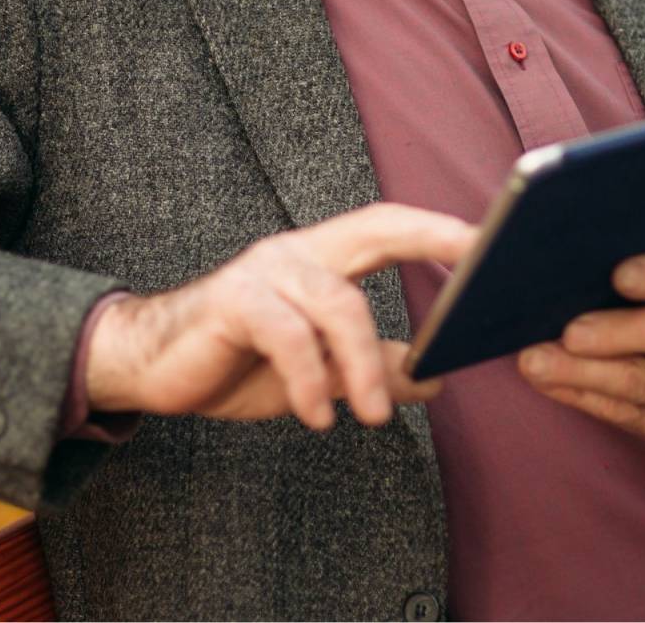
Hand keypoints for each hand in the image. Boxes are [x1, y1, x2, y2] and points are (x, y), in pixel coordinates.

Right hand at [85, 203, 475, 430]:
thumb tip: (436, 378)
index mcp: (322, 257)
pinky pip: (285, 335)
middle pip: (374, 229)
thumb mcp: (320, 372)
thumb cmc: (237, 360)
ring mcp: (262, 272)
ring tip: (374, 417)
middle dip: (431, 241)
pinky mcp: (230, 304)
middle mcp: (296, 251)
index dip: (440, 231)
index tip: (495, 243)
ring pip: (337, 302)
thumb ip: (374, 368)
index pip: (390, 228)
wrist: (149, 367)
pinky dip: (309, 379)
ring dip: (364, 363)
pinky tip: (317, 416)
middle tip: (476, 282)